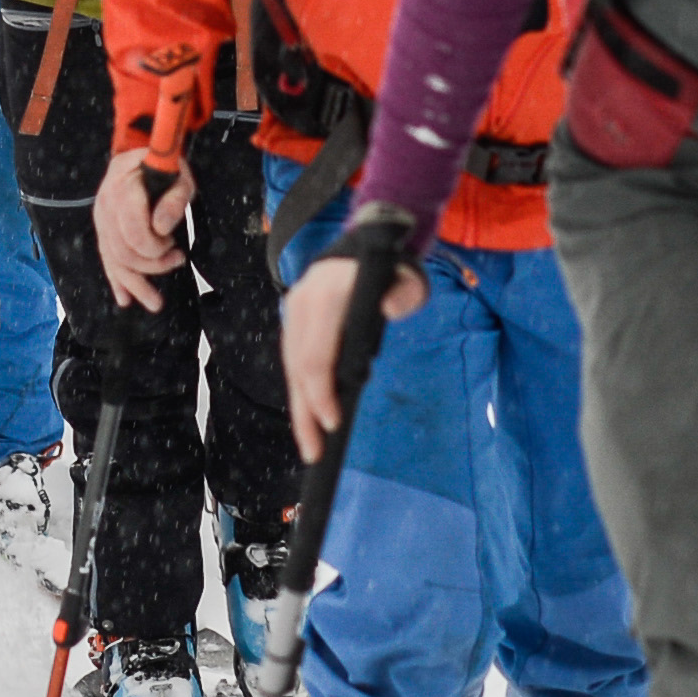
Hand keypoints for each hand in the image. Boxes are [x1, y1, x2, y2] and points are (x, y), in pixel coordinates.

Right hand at [91, 148, 190, 310]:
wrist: (143, 156)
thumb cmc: (165, 165)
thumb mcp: (179, 174)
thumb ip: (174, 199)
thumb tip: (162, 229)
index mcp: (123, 184)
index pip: (132, 229)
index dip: (154, 245)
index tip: (174, 243)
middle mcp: (105, 203)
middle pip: (123, 250)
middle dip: (152, 263)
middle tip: (177, 259)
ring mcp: (101, 219)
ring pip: (114, 260)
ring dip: (137, 283)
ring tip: (156, 302)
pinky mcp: (103, 230)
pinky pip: (107, 260)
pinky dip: (117, 282)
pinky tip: (126, 299)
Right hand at [278, 213, 411, 459]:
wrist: (366, 244)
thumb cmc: (392, 270)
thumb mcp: (406, 280)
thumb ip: (401, 296)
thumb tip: (388, 310)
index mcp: (326, 296)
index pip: (316, 355)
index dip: (322, 393)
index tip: (334, 423)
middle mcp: (302, 304)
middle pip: (297, 368)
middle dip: (305, 414)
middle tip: (315, 452)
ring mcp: (294, 311)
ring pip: (290, 368)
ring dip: (299, 408)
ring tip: (309, 444)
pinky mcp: (294, 320)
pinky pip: (293, 361)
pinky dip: (301, 391)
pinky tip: (309, 416)